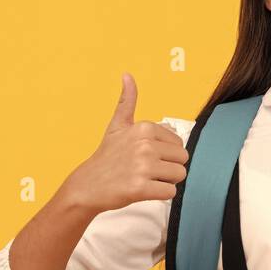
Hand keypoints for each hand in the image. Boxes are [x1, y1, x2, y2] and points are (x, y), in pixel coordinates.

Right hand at [63, 73, 190, 212]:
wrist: (88, 185)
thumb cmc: (107, 156)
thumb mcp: (117, 124)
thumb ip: (127, 101)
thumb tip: (127, 74)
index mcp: (144, 128)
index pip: (179, 144)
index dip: (166, 154)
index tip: (145, 156)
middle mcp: (145, 145)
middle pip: (182, 160)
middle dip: (169, 168)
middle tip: (146, 170)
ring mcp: (142, 167)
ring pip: (179, 176)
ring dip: (166, 181)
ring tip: (145, 179)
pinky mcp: (140, 188)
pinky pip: (170, 192)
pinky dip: (161, 195)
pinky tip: (143, 190)